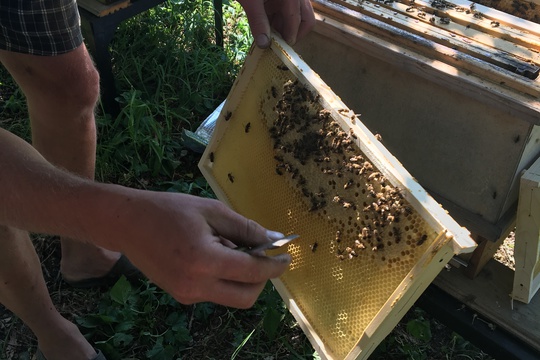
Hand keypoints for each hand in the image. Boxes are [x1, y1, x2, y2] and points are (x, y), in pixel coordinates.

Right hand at [112, 190, 290, 307]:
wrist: (127, 223)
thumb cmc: (169, 209)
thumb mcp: (212, 210)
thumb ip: (245, 228)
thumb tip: (274, 239)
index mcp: (205, 260)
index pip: (253, 272)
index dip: (275, 266)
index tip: (287, 258)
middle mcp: (196, 285)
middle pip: (247, 296)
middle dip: (262, 279)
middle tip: (263, 255)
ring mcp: (187, 295)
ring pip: (231, 296)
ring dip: (242, 277)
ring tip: (228, 246)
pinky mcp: (181, 296)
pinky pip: (214, 293)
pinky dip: (224, 278)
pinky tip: (213, 254)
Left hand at [238, 0, 314, 47]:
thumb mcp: (250, 0)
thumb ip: (257, 21)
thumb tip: (264, 44)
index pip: (297, 20)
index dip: (290, 36)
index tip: (282, 48)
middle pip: (306, 18)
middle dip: (294, 33)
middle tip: (280, 42)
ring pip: (299, 15)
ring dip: (286, 27)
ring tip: (270, 33)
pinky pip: (290, 10)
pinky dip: (281, 19)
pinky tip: (267, 22)